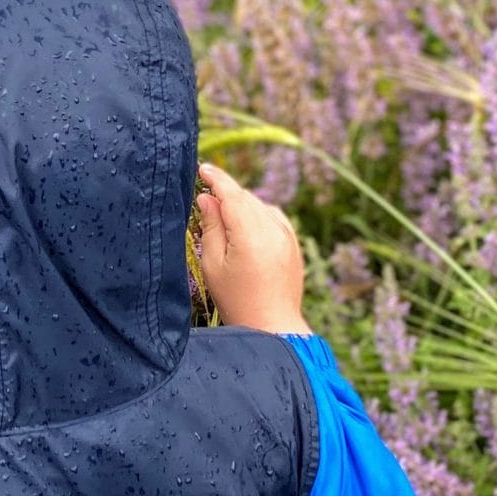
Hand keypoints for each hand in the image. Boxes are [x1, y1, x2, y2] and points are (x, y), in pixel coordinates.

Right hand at [194, 162, 309, 334]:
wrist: (273, 327)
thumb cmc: (237, 301)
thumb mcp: (213, 265)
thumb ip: (211, 227)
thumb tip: (207, 198)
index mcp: (250, 234)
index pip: (232, 194)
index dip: (216, 178)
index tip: (202, 168)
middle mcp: (273, 229)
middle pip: (246, 197)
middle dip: (226, 191)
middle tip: (205, 194)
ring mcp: (287, 236)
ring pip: (260, 205)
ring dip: (242, 203)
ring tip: (223, 215)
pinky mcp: (294, 244)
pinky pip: (274, 217)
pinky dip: (258, 214)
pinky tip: (246, 226)